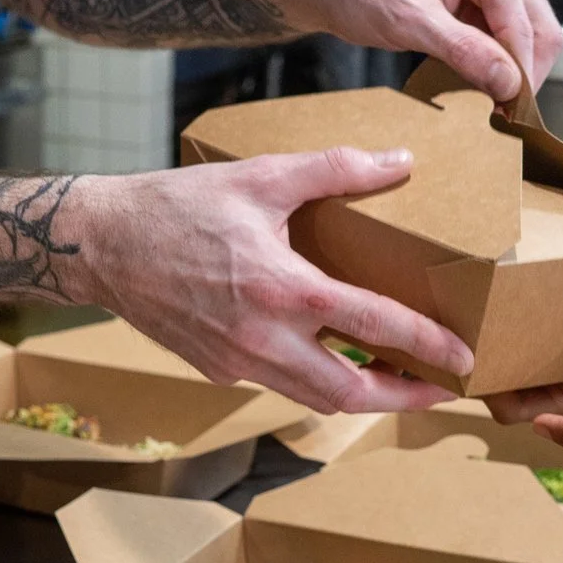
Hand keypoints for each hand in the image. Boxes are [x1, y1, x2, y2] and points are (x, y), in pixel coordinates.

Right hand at [67, 148, 472, 414]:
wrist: (100, 245)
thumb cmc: (176, 206)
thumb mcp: (260, 177)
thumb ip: (335, 170)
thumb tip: (400, 163)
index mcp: (283, 289)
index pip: (374, 326)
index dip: (426, 346)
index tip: (462, 357)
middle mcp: (263, 339)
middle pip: (350, 393)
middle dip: (404, 398)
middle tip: (443, 390)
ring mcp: (237, 362)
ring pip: (314, 399)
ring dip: (362, 396)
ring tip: (399, 382)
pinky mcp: (217, 370)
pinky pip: (278, 383)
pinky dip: (314, 378)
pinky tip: (332, 357)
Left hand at [278, 0, 562, 101]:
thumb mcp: (407, 22)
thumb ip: (462, 50)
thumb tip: (508, 82)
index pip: (523, 24)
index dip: (520, 73)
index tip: (510, 115)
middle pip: (539, 27)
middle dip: (523, 73)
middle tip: (502, 115)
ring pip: (529, 33)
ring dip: (511, 69)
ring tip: (488, 101)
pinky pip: (506, 33)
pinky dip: (497, 61)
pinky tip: (476, 81)